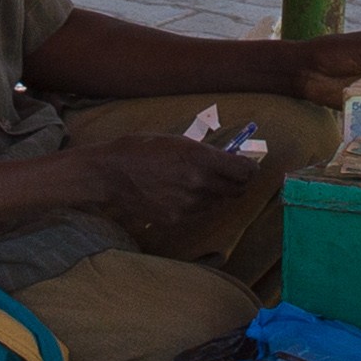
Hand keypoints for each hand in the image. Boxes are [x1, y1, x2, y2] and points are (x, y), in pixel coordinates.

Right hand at [84, 137, 252, 242]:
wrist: (110, 173)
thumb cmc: (142, 149)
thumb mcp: (177, 141)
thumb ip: (205, 153)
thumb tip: (228, 161)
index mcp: (200, 157)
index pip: (245, 171)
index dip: (250, 169)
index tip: (249, 168)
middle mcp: (199, 183)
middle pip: (237, 190)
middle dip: (237, 182)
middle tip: (231, 176)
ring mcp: (188, 204)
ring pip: (218, 202)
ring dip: (215, 194)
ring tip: (196, 182)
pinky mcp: (177, 220)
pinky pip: (199, 213)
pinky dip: (197, 205)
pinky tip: (180, 193)